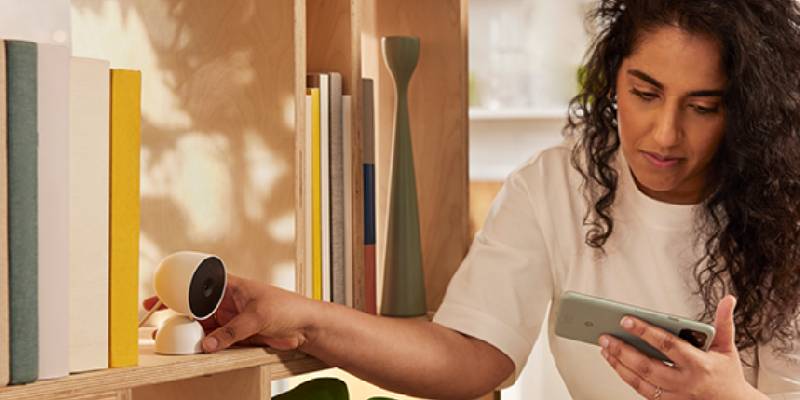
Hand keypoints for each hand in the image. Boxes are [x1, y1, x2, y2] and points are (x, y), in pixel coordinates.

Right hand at [143, 273, 313, 352]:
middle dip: (174, 311)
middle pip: (194, 305)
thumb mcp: (257, 317)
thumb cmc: (287, 307)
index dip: (177, 289)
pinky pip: (213, 339)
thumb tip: (207, 344)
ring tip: (167, 337)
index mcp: (231, 285)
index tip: (158, 296)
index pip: (198, 284)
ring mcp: (229, 318)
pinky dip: (201, 344)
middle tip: (153, 319)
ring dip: (186, 331)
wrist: (305, 325)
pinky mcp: (235, 334)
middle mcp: (227, 301)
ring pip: (201, 324)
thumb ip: (232, 332)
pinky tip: (191, 348)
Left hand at [599, 296, 766, 398]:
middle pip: (647, 366)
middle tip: (605, 336)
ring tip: (605, 348)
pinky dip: (626, 376)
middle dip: (623, 350)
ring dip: (619, 364)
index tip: (626, 320)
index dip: (645, 331)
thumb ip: (724, 322)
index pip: (668, 345)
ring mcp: (675, 395)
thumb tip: (728, 300)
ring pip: (640, 381)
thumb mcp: (727, 347)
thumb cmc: (727, 374)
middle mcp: (685, 382)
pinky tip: (615, 363)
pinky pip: (642, 390)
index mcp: (699, 364)